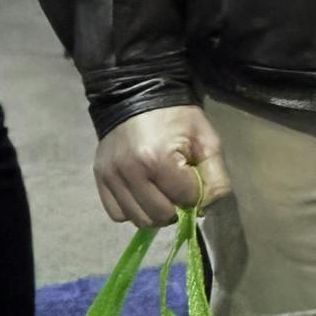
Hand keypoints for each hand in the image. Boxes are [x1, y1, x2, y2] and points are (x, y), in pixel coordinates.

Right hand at [92, 105, 223, 228]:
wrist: (137, 96)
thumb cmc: (176, 117)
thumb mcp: (206, 140)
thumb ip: (216, 177)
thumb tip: (206, 209)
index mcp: (158, 159)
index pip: (186, 199)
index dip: (195, 193)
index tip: (192, 178)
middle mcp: (131, 171)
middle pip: (162, 215)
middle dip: (176, 208)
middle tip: (177, 190)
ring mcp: (112, 176)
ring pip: (139, 219)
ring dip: (155, 214)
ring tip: (161, 195)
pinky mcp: (100, 179)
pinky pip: (117, 213)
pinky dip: (132, 210)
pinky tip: (142, 195)